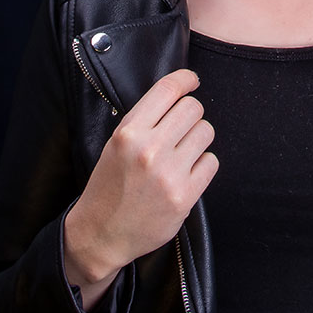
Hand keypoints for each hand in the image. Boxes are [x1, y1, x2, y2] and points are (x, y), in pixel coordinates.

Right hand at [64, 69, 217, 303]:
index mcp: (128, 133)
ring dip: (197, 139)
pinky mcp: (184, 196)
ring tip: (182, 153)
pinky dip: (202, 165)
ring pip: (206, 132)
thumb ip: (144, 120)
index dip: (185, 79)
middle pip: (193, 108)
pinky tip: (186, 173)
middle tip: (181, 128)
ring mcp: (168, 174)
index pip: (167, 90)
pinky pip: (211, 162)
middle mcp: (149, 150)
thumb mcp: (116, 144)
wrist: (101, 233)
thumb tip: (179, 93)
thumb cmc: (109, 184)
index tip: (192, 80)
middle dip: (190, 115)